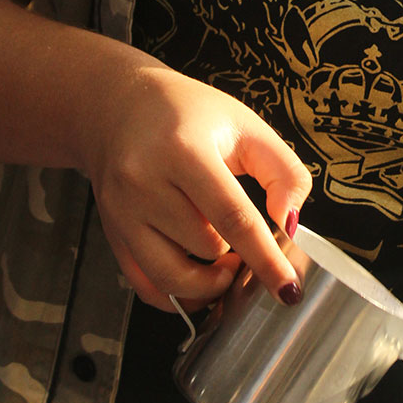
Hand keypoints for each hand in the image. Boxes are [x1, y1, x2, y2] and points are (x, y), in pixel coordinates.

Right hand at [79, 58, 311, 312]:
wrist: (119, 106)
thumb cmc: (188, 114)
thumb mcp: (246, 125)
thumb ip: (283, 171)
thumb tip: (289, 223)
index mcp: (183, 149)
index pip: (233, 217)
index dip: (265, 258)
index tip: (288, 288)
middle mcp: (144, 182)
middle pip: (206, 246)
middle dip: (240, 257)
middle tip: (253, 245)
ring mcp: (122, 212)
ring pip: (174, 276)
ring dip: (210, 282)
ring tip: (227, 260)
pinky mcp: (112, 233)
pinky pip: (146, 287)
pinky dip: (179, 296)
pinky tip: (199, 279)